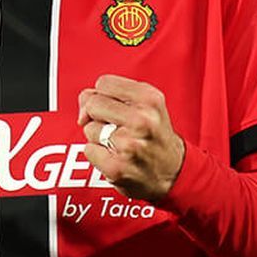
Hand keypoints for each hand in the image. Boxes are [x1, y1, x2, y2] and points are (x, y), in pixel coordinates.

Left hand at [78, 75, 185, 201]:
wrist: (173, 172)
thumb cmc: (153, 134)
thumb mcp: (144, 104)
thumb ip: (111, 94)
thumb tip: (83, 103)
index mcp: (150, 99)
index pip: (104, 83)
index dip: (104, 95)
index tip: (115, 107)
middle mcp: (142, 120)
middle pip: (93, 104)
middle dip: (98, 115)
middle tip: (117, 127)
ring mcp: (129, 145)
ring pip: (89, 128)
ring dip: (99, 137)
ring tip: (121, 144)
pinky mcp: (116, 167)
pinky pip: (89, 150)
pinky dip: (98, 155)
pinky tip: (116, 157)